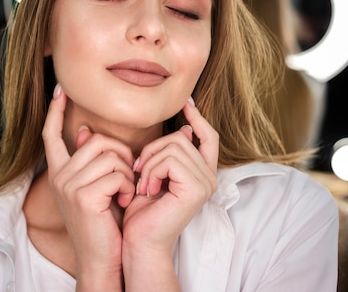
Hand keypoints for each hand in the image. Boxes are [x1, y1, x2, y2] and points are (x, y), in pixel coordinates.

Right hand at [42, 84, 134, 288]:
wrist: (102, 259)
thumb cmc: (104, 222)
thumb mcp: (97, 187)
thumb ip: (90, 160)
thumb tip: (83, 131)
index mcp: (59, 172)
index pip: (50, 134)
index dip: (54, 111)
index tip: (60, 89)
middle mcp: (58, 176)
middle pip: (94, 139)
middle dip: (120, 153)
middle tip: (127, 176)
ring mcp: (68, 186)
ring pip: (109, 154)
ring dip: (127, 172)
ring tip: (127, 192)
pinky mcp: (83, 196)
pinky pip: (116, 173)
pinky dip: (129, 186)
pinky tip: (125, 201)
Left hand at [122, 98, 218, 264]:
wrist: (138, 242)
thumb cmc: (141, 210)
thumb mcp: (152, 172)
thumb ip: (166, 152)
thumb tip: (184, 128)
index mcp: (201, 173)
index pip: (208, 136)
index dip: (198, 118)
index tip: (186, 104)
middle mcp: (209, 177)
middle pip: (182, 137)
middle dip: (153, 149)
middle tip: (138, 171)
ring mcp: (206, 183)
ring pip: (174, 146)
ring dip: (149, 162)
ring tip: (142, 184)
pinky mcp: (196, 188)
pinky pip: (170, 160)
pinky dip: (151, 171)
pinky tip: (147, 190)